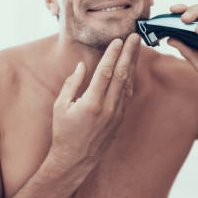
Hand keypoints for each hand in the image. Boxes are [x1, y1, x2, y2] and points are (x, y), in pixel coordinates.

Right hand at [50, 34, 140, 163]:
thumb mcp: (60, 106)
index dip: (113, 54)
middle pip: (122, 74)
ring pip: (128, 83)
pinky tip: (131, 67)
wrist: (75, 160)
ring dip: (132, 63)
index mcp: (91, 103)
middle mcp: (108, 108)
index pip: (105, 72)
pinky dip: (130, 78)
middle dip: (129, 53)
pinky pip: (127, 94)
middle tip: (135, 37)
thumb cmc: (64, 132)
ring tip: (136, 47)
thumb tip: (83, 66)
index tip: (118, 40)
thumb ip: (72, 84)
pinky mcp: (120, 119)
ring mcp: (117, 114)